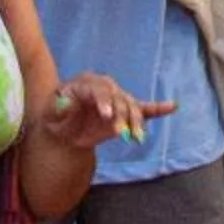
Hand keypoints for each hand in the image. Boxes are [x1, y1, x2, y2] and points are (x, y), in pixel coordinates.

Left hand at [42, 77, 172, 152]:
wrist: (64, 127)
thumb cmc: (55, 118)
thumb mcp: (50, 114)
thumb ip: (60, 108)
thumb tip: (70, 103)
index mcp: (84, 84)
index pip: (97, 90)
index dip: (103, 101)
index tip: (107, 116)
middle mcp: (104, 87)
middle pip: (118, 98)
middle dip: (121, 115)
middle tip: (120, 134)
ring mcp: (116, 98)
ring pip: (131, 106)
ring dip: (135, 122)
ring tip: (136, 138)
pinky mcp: (124, 111)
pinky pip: (143, 108)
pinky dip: (157, 108)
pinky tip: (173, 106)